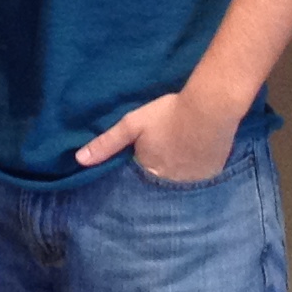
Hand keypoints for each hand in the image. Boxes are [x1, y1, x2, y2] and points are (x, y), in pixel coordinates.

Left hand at [80, 87, 243, 185]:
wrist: (209, 109)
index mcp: (149, 172)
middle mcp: (170, 183)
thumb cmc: (168, 114)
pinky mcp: (212, 175)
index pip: (139, 177)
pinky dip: (197, 169)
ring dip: (179, 170)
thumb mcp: (132, 125)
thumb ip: (107, 143)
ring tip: (182, 151)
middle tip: (166, 150)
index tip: (144, 154)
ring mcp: (193, 181)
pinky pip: (200, 177)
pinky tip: (198, 152)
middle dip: (160, 170)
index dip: (141, 165)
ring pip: (181, 180)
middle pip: (160, 180)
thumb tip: (79, 160)